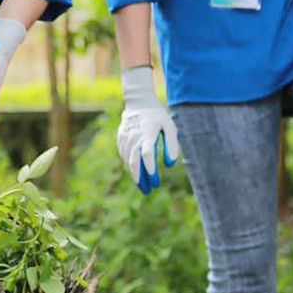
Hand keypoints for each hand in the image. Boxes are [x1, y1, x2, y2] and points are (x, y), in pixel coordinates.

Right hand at [116, 66, 179, 194]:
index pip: (147, 153)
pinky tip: (137, 172)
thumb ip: (172, 144)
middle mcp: (135, 136)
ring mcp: (126, 137)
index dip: (150, 167)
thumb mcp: (169, 126)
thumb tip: (170, 164)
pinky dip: (130, 164)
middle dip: (141, 178)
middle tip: (148, 190)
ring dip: (135, 174)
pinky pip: (124, 155)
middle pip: (134, 161)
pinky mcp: (121, 138)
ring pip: (128, 160)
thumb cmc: (158, 116)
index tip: (155, 179)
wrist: (138, 102)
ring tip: (144, 185)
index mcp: (148, 132)